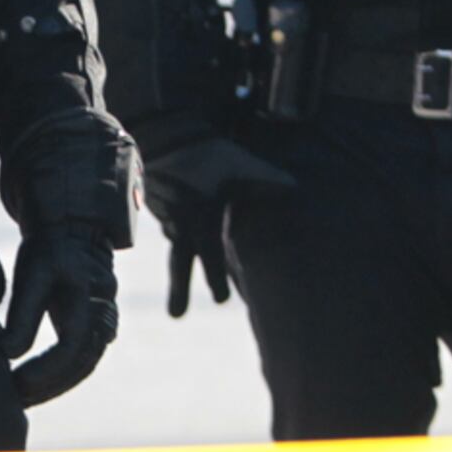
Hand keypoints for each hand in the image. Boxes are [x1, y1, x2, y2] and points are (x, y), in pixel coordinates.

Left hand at [5, 222, 120, 404]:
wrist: (74, 235)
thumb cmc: (48, 252)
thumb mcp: (31, 274)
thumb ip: (22, 314)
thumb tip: (7, 353)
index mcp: (89, 293)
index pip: (72, 344)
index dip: (46, 369)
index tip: (17, 382)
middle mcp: (104, 310)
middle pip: (82, 361)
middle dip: (49, 385)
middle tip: (15, 398)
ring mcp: (106, 321)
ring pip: (84, 365)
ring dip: (55, 386)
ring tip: (21, 397)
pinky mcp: (98, 329)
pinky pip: (84, 360)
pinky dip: (60, 377)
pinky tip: (34, 387)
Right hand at [139, 135, 292, 318]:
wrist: (164, 134)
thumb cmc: (206, 151)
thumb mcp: (239, 165)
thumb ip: (266, 179)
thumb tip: (295, 188)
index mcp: (203, 219)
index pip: (212, 257)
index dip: (216, 279)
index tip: (221, 300)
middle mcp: (182, 223)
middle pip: (181, 263)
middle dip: (180, 290)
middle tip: (177, 317)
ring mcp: (166, 214)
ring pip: (175, 244)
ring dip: (177, 267)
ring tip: (175, 282)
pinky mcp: (155, 202)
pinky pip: (168, 225)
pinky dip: (175, 234)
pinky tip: (176, 237)